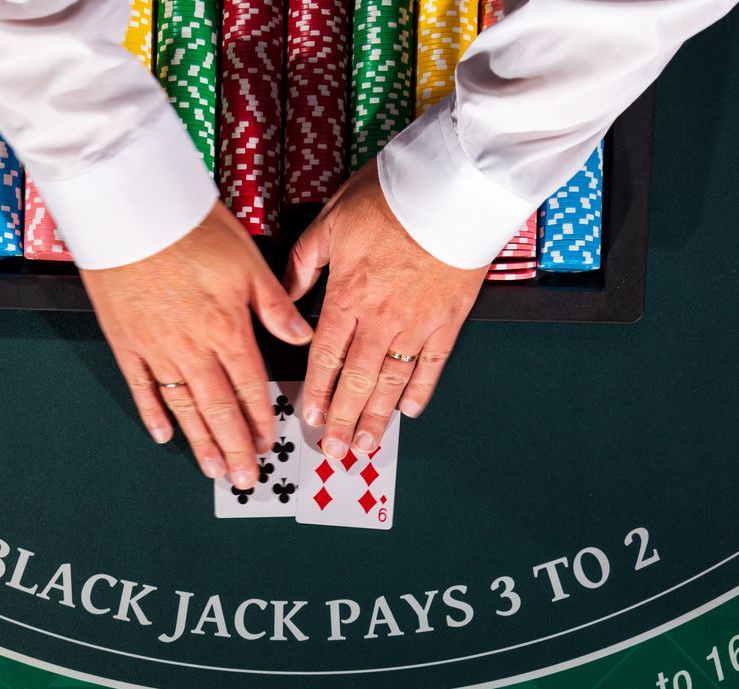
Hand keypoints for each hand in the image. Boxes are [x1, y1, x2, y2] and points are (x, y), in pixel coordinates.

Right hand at [84, 203, 311, 486]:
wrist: (129, 210)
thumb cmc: (189, 227)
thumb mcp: (247, 260)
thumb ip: (275, 306)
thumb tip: (302, 338)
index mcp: (228, 329)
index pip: (251, 388)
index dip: (261, 421)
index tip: (269, 445)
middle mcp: (193, 348)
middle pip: (219, 410)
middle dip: (235, 448)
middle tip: (246, 478)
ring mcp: (157, 349)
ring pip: (184, 407)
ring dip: (201, 442)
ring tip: (214, 470)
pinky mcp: (126, 342)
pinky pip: (142, 388)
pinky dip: (153, 413)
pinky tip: (164, 435)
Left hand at [284, 160, 486, 457]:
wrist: (453, 188)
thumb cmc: (393, 196)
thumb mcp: (332, 220)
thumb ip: (305, 262)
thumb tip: (285, 295)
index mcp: (348, 296)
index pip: (325, 357)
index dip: (317, 392)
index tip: (310, 417)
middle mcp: (380, 318)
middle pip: (356, 380)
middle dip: (343, 420)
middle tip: (334, 450)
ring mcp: (417, 323)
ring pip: (391, 381)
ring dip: (377, 417)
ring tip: (367, 444)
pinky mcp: (449, 320)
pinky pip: (433, 364)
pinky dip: (421, 390)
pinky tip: (410, 410)